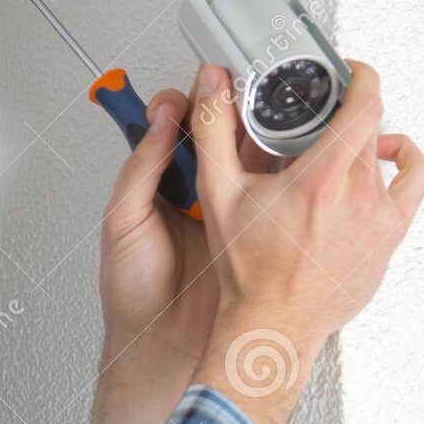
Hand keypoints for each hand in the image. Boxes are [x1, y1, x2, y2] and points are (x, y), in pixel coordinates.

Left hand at [84, 87, 261, 423]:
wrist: (163, 348)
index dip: (195, 99)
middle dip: (240, 107)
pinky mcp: (258, 235)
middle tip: (254, 82)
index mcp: (162, 183)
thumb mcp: (123, 222)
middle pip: (224, 135)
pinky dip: (291, 177)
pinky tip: (300, 157)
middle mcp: (199, 193)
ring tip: (282, 110)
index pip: (181, 126)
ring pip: (255, 160)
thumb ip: (142, 168)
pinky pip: (278, 197)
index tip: (208, 76)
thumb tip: (162, 118)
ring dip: (270, 134)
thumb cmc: (133, 293)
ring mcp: (233, 214)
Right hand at [187, 60, 423, 423]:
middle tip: (322, 116)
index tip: (349, 71)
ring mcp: (381, 219)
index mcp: (320, 179)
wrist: (271, 323)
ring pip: (385, 156)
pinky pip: (412, 185)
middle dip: (347, 113)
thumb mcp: (217, 193)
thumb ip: (214, 130)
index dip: (360, 77)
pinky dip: (400, 165)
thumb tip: (215, 85)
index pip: (365, 104)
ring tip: (337, 148)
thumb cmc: (247, 271)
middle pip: (372, 126)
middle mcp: (359, 196)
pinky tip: (381, 165)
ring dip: (362, 143)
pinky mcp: (390, 238)